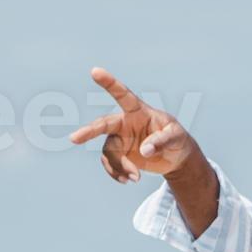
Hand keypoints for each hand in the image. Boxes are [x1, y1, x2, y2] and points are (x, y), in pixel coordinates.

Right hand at [69, 67, 205, 188]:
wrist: (175, 158)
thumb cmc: (177, 140)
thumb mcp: (177, 137)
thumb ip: (162, 141)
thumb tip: (144, 151)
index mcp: (139, 111)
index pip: (123, 95)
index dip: (109, 83)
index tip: (95, 71)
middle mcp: (125, 123)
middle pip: (103, 125)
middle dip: (89, 132)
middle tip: (74, 138)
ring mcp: (119, 139)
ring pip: (108, 152)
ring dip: (118, 166)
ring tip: (135, 178)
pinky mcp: (118, 154)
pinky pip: (110, 164)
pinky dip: (116, 173)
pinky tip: (127, 180)